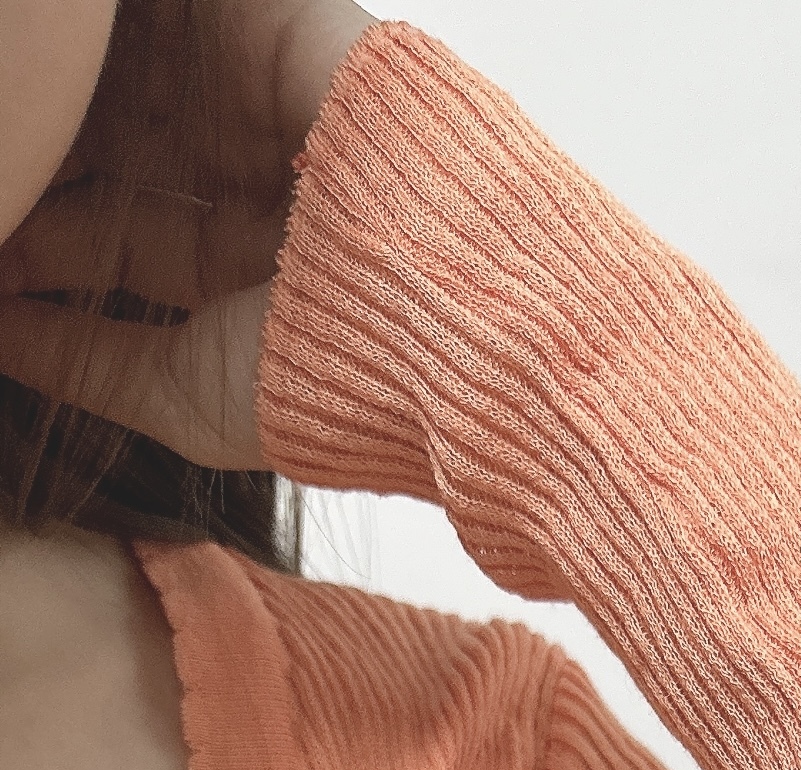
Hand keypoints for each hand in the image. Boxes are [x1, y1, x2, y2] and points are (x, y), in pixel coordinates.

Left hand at [0, 0, 373, 469]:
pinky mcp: (291, 26)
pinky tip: (58, 43)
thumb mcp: (184, 393)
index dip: (34, 223)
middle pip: (111, 135)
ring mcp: (268, 96)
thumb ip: (81, 360)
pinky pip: (187, 3)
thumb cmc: (336, 385)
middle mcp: (249, 170)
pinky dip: (113, 26)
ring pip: (133, 62)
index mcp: (234, 254)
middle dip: (41, 146)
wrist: (452, 334)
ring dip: (66, 80)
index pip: (107, 220)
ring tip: (13, 86)